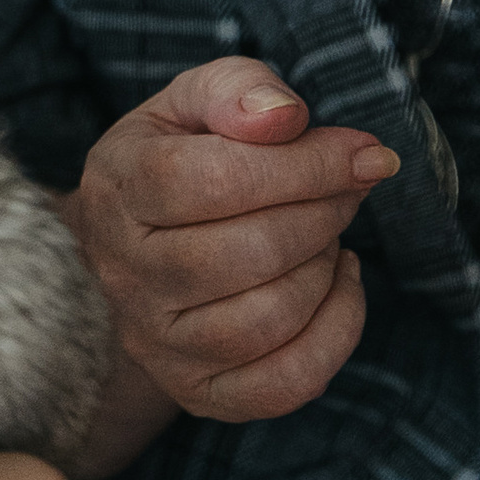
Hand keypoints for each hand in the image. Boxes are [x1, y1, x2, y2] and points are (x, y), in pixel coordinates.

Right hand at [72, 59, 397, 426]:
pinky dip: (336, 334)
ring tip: (328, 234)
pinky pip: (284, 384)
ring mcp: (155, 340)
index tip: (363, 153)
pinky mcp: (195, 390)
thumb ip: (236, 89)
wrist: (143, 241)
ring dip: (324, 270)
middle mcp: (123, 273)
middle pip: (246, 253)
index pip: (210, 182)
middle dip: (323, 214)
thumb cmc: (181, 158)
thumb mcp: (194, 102)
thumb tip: (284, 118)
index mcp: (116, 189)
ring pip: (267, 319)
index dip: (303, 167)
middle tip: (350, 188)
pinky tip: (338, 285)